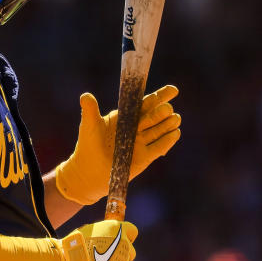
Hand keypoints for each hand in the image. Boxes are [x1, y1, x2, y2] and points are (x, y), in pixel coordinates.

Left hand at [54, 85, 180, 204]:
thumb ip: (90, 110)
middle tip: (166, 109)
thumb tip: (85, 96)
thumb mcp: (89, 125)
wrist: (89, 170)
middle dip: (163, 111)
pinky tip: (176, 132)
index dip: (161, 96)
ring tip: (175, 118)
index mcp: (126, 116)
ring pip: (160, 130)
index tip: (173, 90)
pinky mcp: (145, 157)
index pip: (146, 103)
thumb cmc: (88, 145)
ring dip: (169, 123)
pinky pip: (159, 147)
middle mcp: (136, 127)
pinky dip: (168, 140)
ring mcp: (142, 142)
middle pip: (155, 116)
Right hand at [54, 220, 137, 260]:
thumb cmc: (75, 244)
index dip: (126, 236)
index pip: (132, 231)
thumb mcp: (90, 230)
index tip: (117, 241)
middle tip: (105, 257)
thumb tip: (106, 238)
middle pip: (130, 251)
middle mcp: (125, 244)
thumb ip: (104, 233)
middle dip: (120, 253)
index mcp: (118, 230)